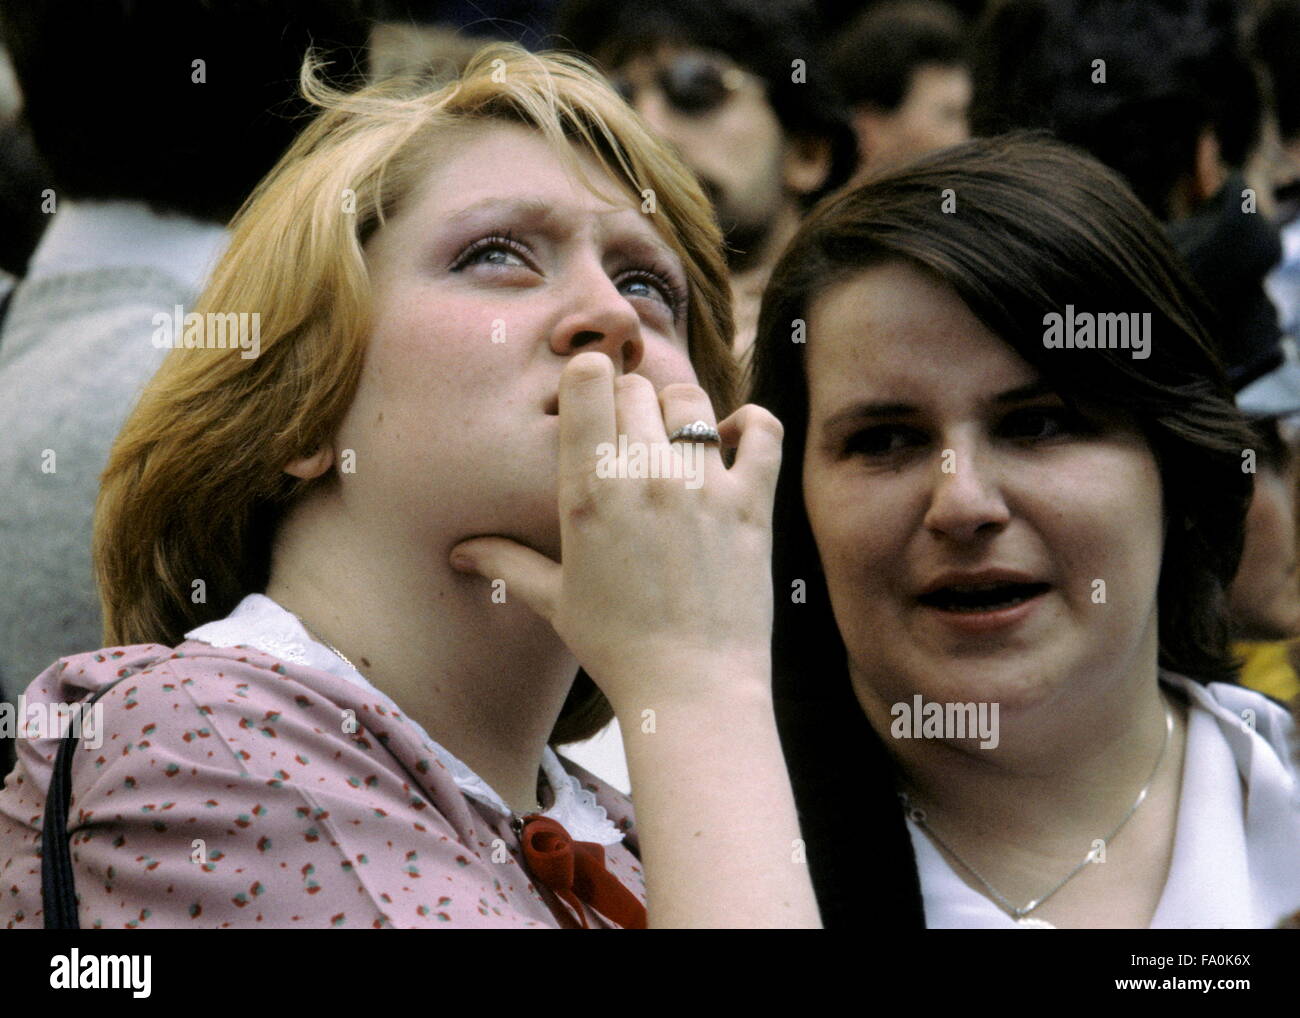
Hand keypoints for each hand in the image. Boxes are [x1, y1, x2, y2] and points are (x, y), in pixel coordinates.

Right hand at [449, 352, 782, 713]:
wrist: (691, 689)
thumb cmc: (616, 649)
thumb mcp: (555, 601)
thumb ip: (507, 562)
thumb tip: (459, 553)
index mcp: (588, 491)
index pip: (588, 381)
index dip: (589, 379)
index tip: (592, 401)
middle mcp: (644, 475)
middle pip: (637, 389)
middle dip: (630, 404)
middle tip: (630, 439)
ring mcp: (702, 485)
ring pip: (692, 401)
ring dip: (681, 413)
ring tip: (676, 444)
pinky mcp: (752, 502)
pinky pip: (763, 430)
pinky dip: (752, 425)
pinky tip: (736, 440)